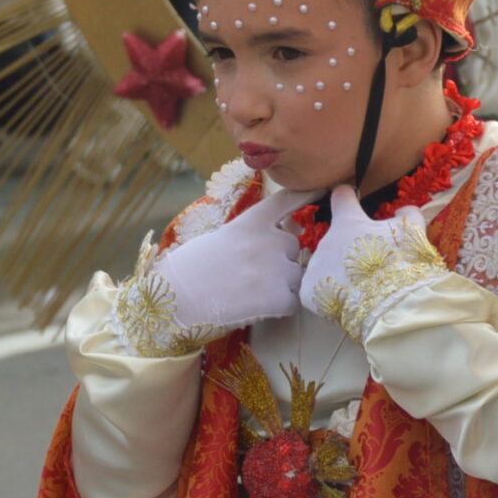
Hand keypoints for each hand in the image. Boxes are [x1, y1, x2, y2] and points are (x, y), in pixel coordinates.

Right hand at [112, 185, 308, 352]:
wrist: (175, 299)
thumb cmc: (192, 269)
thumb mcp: (224, 236)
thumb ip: (257, 231)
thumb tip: (292, 229)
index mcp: (252, 221)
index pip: (287, 200)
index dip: (306, 195)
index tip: (323, 190)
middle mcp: (269, 240)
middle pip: (293, 246)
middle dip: (280, 258)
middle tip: (251, 273)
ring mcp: (276, 269)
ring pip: (296, 275)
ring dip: (282, 284)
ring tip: (250, 292)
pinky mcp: (278, 299)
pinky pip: (292, 302)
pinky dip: (279, 307)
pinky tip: (255, 307)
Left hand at [300, 186, 447, 336]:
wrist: (390, 303)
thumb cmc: (401, 263)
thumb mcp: (413, 232)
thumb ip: (408, 214)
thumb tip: (403, 209)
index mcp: (347, 221)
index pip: (340, 197)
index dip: (347, 198)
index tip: (351, 201)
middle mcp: (325, 241)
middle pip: (335, 240)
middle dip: (350, 249)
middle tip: (371, 266)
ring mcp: (314, 267)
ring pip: (326, 266)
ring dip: (340, 273)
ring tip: (361, 289)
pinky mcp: (308, 292)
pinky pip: (317, 291)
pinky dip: (331, 296)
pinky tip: (348, 301)